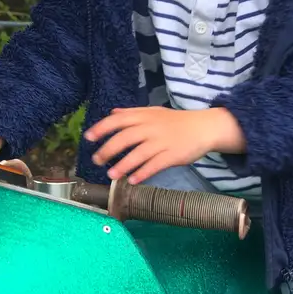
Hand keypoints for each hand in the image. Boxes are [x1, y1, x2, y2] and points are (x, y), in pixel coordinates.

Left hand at [84, 107, 243, 183]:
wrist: (204, 127)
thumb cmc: (176, 121)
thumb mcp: (153, 112)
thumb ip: (132, 113)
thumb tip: (112, 113)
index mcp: (145, 116)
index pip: (119, 120)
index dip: (102, 128)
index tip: (88, 137)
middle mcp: (151, 127)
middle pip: (125, 138)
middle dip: (108, 150)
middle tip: (96, 160)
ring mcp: (162, 142)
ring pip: (139, 154)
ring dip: (123, 165)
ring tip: (111, 176)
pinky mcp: (173, 155)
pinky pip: (155, 165)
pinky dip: (142, 173)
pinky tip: (132, 181)